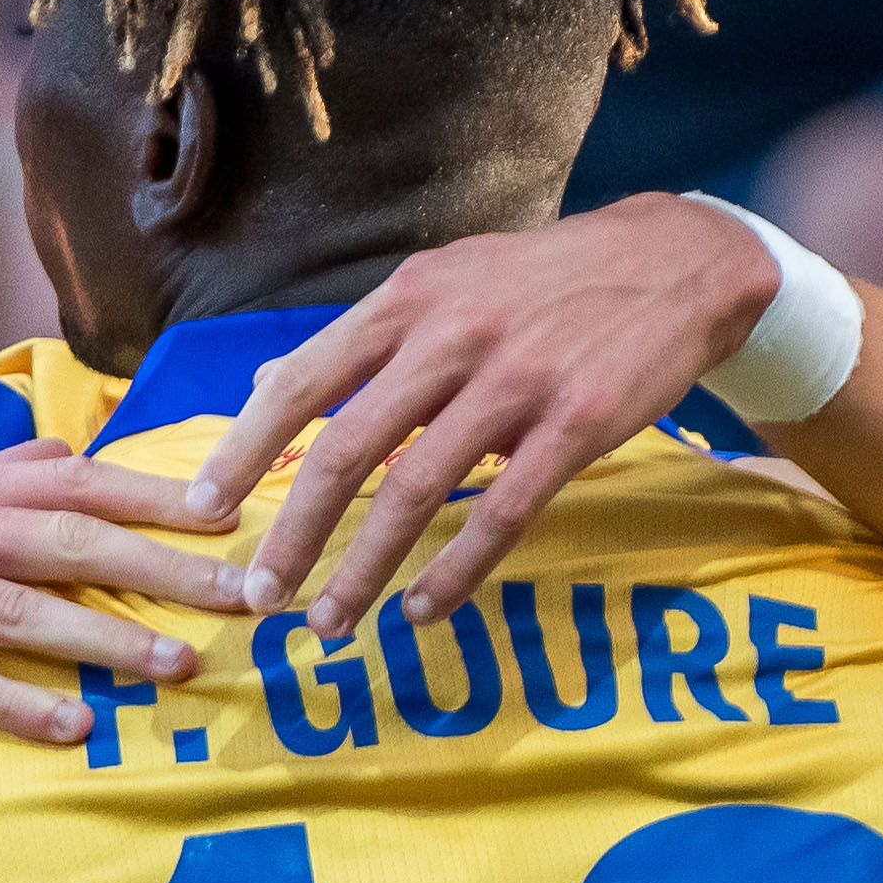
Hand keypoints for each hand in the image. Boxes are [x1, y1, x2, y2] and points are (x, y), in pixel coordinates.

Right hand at [0, 442, 247, 743]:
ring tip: (177, 666)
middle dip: (162, 565)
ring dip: (103, 637)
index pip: (70, 483)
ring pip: (15, 607)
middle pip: (65, 539)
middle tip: (244, 593)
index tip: (232, 511)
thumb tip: (65, 449)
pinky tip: (68, 729)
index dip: (153, 496)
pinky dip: (8, 703)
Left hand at [184, 192, 776, 635]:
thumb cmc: (544, 282)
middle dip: (294, 534)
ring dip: (363, 569)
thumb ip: (359, 340)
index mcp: (408, 300)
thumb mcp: (445, 281)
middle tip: (259, 595)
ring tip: (330, 621)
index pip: (302, 381)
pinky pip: (503, 514)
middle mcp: (452, 336)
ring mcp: (517, 381)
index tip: (203, 510)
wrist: (678, 262)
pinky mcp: (578, 423)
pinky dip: (454, 571)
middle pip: (346, 450)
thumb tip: (262, 382)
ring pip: (417, 492)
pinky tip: (421, 608)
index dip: (244, 450)